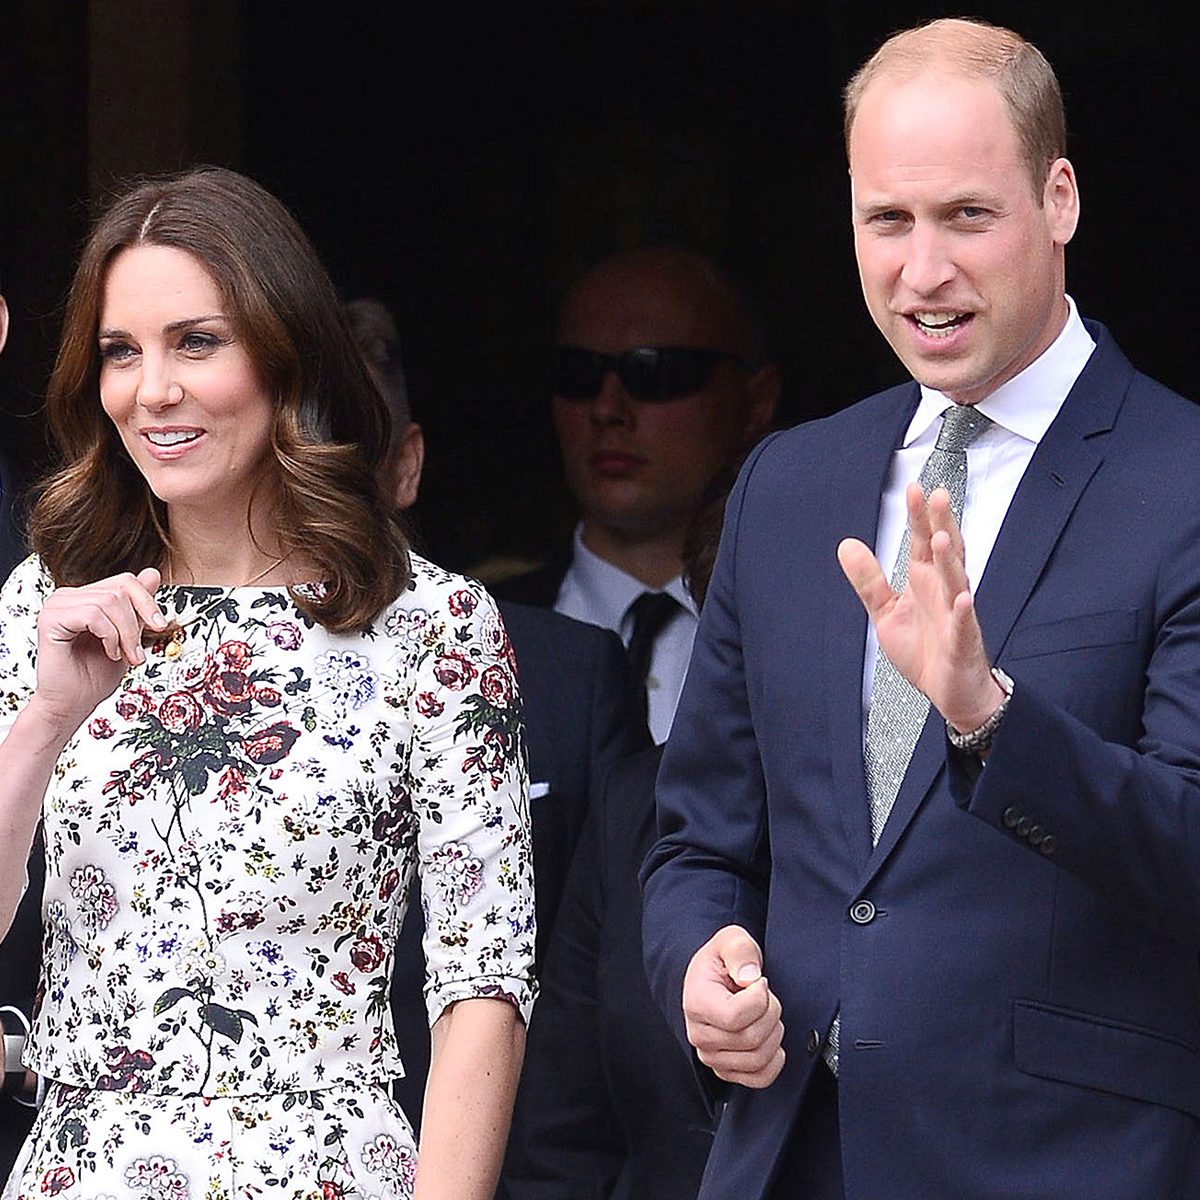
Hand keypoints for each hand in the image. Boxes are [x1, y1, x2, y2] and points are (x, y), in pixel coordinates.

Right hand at [30, 568, 165, 735]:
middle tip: (137, 651)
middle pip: (121, 588)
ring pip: (110, 601)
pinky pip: (92, 614)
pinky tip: (108, 652)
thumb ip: (137, 607)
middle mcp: (69, 596)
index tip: (160, 626)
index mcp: (86, 597)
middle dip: (138, 622)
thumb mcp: (128, 636)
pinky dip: (109, 635)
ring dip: (125, 634)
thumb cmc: (96, 674)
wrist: (74, 704)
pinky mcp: (50, 619)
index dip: (148, 602)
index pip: (126, 581)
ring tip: (123, 655)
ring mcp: (57, 605)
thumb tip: (152, 573)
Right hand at [682, 924, 784, 1087]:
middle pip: (751, 1038)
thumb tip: (749, 977)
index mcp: (696, 1003)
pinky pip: (760, 1078)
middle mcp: (700, 1035)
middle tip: (764, 996)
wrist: (710, 979)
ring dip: (773, 1033)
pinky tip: (770, 1038)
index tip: (759, 982)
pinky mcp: (726, 1070)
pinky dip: (774, 1061)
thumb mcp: (730, 939)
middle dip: (770, 1012)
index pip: (736, 1016)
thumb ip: (740, 950)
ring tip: (764, 1014)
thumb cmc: (720, 962)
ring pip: (758, 1059)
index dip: (760, 998)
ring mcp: (712, 1056)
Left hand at [837, 484, 1002, 732]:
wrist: (949, 691)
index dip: (919, 517)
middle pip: (943, 552)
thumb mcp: (886, 612)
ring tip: (940, 539)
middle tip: (937, 496)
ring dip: (950, 561)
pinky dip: (964, 612)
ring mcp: (956, 615)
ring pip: (956, 582)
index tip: (914, 488)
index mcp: (925, 582)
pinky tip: (963, 599)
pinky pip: (964, 625)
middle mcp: (944, 592)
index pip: (921, 542)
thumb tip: (846, 546)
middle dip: (940, 525)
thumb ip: (869, 580)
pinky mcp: (963, 642)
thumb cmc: (925, 650)